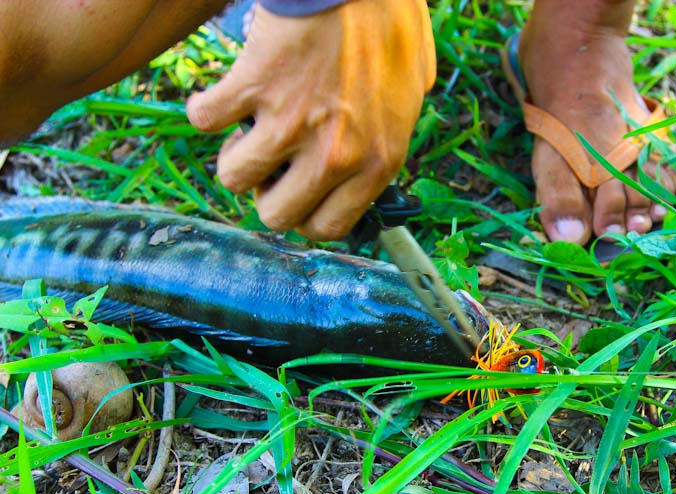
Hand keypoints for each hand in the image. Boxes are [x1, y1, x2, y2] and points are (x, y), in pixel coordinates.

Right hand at [187, 0, 435, 239]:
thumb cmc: (390, 25)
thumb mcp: (411, 93)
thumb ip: (389, 135)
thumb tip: (371, 163)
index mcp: (378, 162)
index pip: (327, 227)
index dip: (304, 213)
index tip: (297, 192)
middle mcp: (336, 155)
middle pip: (277, 216)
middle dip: (266, 194)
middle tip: (272, 163)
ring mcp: (292, 125)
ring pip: (234, 178)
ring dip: (235, 155)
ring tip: (248, 129)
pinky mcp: (255, 89)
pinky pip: (205, 121)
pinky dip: (205, 109)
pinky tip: (221, 95)